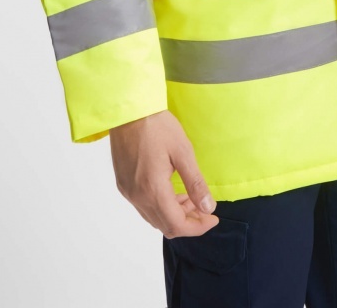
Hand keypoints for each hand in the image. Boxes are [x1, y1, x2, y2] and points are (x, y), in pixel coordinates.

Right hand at [110, 110, 218, 236]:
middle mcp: (137, 196)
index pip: (177, 225)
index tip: (213, 217)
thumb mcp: (183, 152)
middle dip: (188, 222)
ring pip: (153, 217)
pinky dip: (161, 206)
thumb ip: (195, 183)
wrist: (129, 111)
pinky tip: (173, 192)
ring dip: (174, 215)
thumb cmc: (157, 126)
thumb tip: (208, 206)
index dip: (198, 226)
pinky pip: (144, 206)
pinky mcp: (123, 184)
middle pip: (165, 226)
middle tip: (205, 209)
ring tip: (191, 199)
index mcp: (152, 190)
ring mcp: (128, 191)